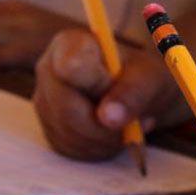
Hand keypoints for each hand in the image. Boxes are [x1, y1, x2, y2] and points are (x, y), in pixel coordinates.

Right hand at [35, 29, 182, 160]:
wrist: (143, 97)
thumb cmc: (144, 78)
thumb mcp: (150, 78)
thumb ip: (133, 92)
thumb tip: (109, 117)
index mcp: (70, 44)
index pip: (70, 67)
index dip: (96, 83)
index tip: (115, 86)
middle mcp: (48, 71)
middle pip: (66, 108)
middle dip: (105, 122)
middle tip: (136, 117)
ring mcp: (45, 103)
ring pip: (70, 134)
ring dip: (107, 137)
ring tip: (128, 122)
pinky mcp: (51, 131)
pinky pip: (72, 149)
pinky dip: (100, 148)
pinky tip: (114, 133)